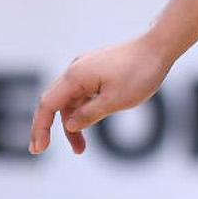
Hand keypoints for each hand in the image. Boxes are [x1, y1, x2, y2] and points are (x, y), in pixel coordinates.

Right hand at [30, 38, 172, 154]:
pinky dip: (83, 111)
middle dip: (49, 128)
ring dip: (72, 124)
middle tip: (42, 150)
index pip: (48, 105)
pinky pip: (82, 94)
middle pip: (54, 103)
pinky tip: (88, 127)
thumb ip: (89, 115)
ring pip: (70, 101)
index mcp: (75, 76)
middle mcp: (76, 70)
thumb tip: (69, 125)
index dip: (40, 128)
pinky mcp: (96, 71)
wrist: (159, 48)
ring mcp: (86, 69)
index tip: (38, 149)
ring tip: (80, 149)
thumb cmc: (140, 73)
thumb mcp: (115, 101)